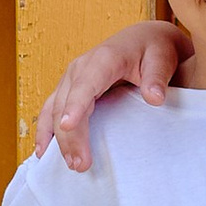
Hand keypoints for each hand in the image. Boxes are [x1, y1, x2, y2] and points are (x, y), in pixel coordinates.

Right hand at [32, 18, 186, 170]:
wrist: (143, 40)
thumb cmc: (153, 50)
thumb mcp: (162, 59)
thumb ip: (157, 78)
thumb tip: (154, 98)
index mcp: (103, 59)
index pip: (85, 84)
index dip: (75, 105)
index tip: (68, 126)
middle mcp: (80, 68)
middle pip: (66, 104)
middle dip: (69, 136)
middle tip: (80, 165)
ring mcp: (71, 79)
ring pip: (55, 110)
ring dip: (57, 139)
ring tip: (69, 164)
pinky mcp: (69, 89)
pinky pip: (51, 111)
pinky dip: (46, 131)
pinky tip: (43, 152)